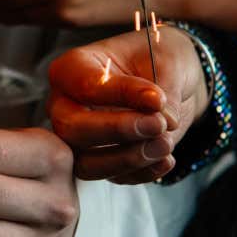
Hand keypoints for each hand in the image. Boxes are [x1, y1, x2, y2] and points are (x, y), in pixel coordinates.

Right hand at [48, 27, 208, 183]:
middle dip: (117, 131)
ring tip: (166, 144)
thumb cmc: (158, 58)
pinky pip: (112, 177)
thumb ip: (161, 89)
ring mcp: (78, 137)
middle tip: (157, 124)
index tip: (157, 98)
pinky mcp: (99, 160)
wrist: (171, 79)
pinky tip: (166, 159)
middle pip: (71, 128)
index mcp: (72, 69)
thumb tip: (161, 119)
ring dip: (128, 158)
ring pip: (85, 162)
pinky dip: (141, 173)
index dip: (121, 95)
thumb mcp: (165, 61)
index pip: (84, 86)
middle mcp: (65, 104)